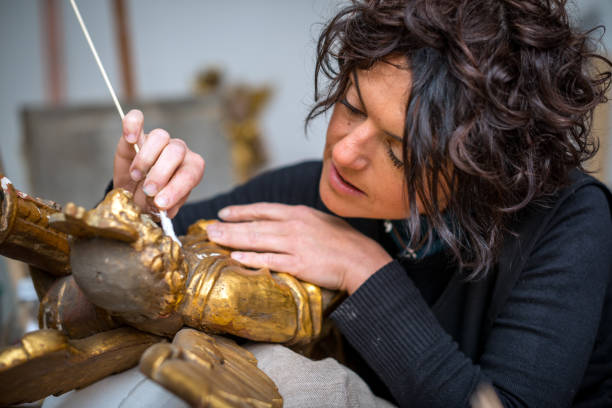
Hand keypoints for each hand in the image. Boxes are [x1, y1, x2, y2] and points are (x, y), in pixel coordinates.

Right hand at [113, 109, 204, 216]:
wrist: (132, 196)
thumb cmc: (152, 202)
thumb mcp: (160, 210)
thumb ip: (163, 205)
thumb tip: (159, 203)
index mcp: (191, 171)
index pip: (190, 174)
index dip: (177, 188)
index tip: (161, 203)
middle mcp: (178, 153)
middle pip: (176, 152)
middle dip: (161, 174)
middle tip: (148, 190)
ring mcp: (158, 142)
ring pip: (160, 137)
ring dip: (146, 159)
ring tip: (136, 176)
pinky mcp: (135, 135)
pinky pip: (136, 119)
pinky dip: (133, 124)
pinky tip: (130, 138)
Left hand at [205, 203, 392, 293]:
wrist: (362, 259)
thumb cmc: (344, 242)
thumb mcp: (320, 221)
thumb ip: (299, 221)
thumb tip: (282, 222)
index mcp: (298, 213)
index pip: (263, 209)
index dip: (242, 211)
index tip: (225, 212)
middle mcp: (293, 225)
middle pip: (254, 224)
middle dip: (229, 226)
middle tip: (209, 228)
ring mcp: (295, 244)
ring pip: (257, 240)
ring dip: (233, 239)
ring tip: (214, 239)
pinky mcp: (298, 264)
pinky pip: (269, 260)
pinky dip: (251, 259)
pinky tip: (235, 258)